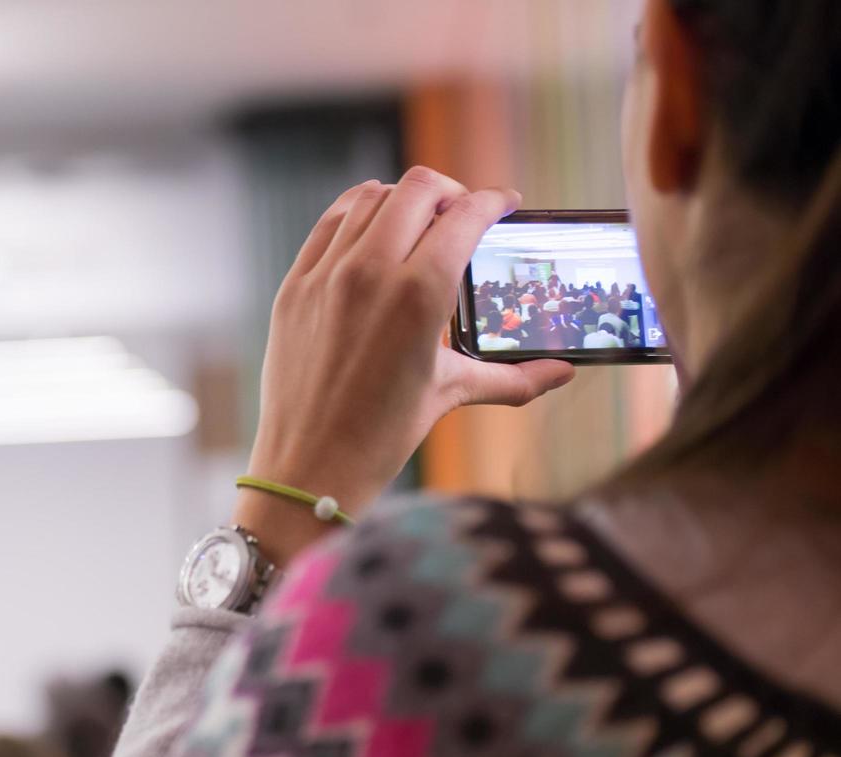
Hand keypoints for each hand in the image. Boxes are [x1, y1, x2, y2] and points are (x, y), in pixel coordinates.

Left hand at [236, 167, 575, 565]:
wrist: (309, 466)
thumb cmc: (382, 435)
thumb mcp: (451, 394)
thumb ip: (512, 377)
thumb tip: (562, 373)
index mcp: (419, 294)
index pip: (466, 215)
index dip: (494, 201)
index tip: (505, 204)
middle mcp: (371, 272)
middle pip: (419, 189)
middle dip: (450, 193)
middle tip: (463, 213)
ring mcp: (326, 275)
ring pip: (369, 196)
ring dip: (401, 199)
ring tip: (418, 221)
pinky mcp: (295, 285)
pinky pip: (328, 223)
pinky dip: (356, 214)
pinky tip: (372, 229)